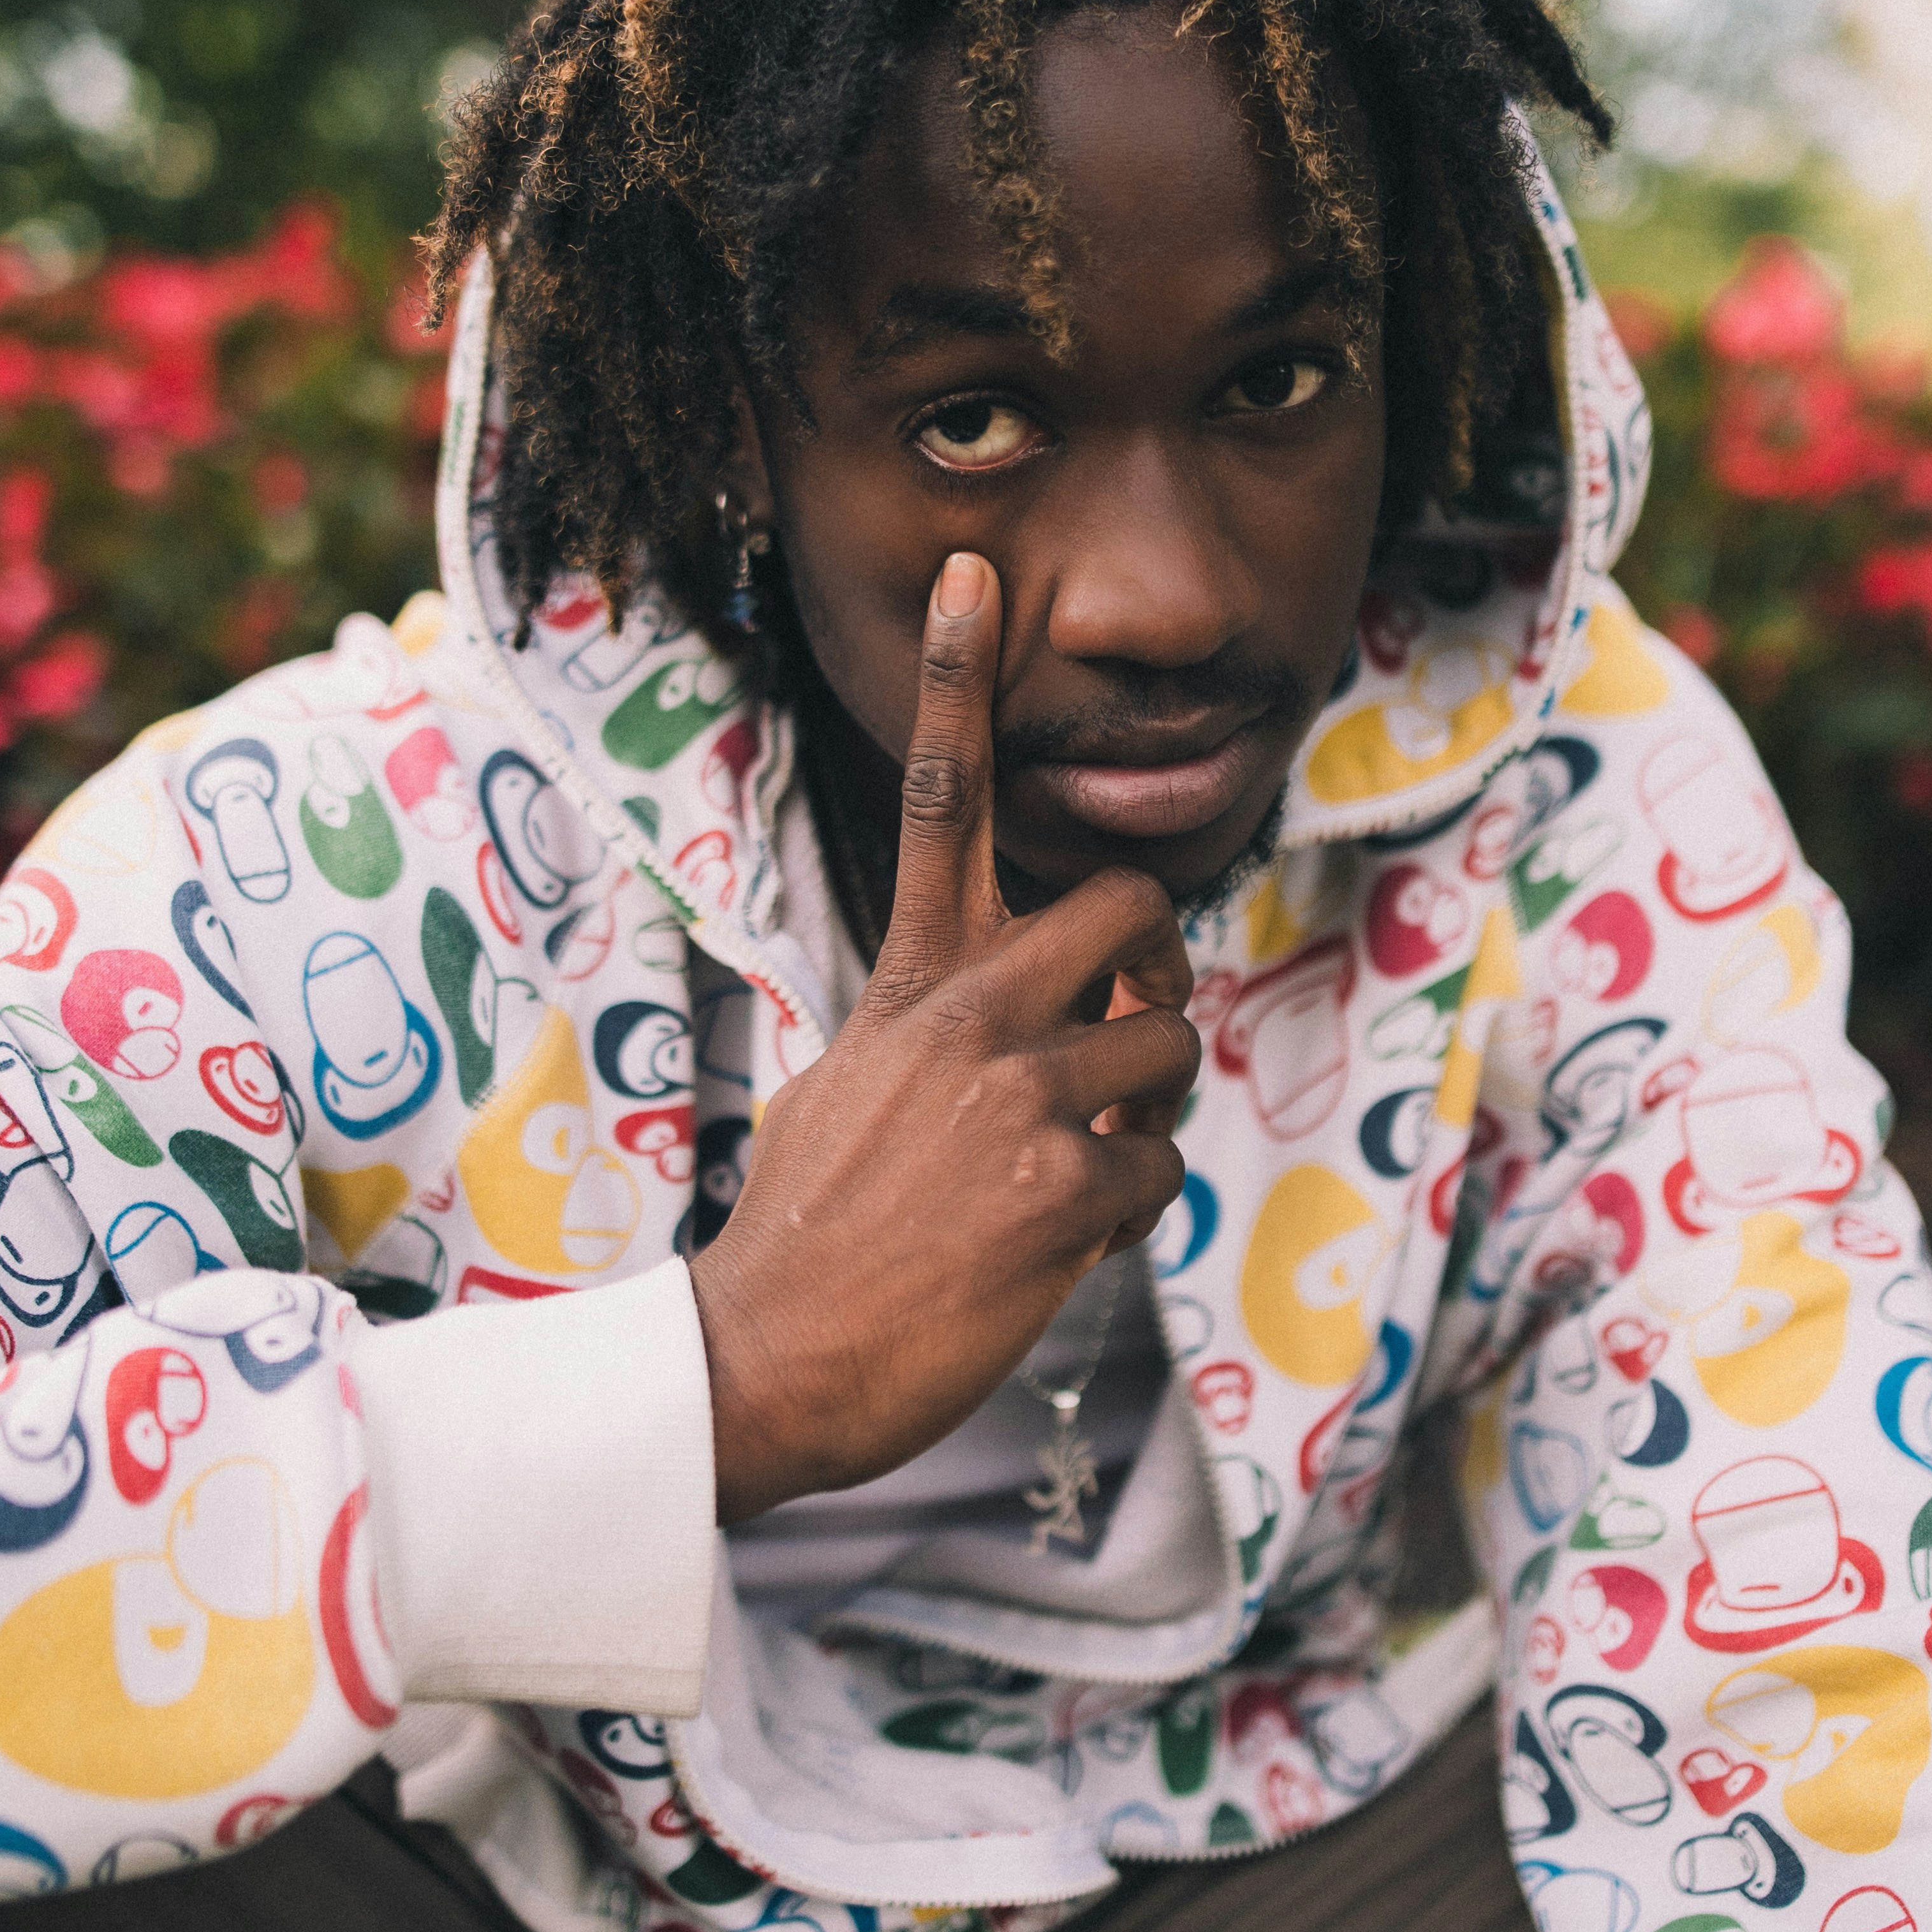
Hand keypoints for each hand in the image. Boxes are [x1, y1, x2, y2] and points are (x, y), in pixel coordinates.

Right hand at [689, 551, 1197, 1524]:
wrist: (765, 1360)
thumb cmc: (815, 1234)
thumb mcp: (861, 1088)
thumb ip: (951, 1033)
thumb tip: (1066, 1028)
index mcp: (910, 983)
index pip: (938, 799)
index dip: (956, 679)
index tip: (977, 571)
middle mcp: (966, 1017)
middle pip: (1128, 909)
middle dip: (1156, 973)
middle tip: (1129, 1036)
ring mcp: (1014, 1097)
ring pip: (1166, 1056)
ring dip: (1147, 1119)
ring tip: (1075, 1174)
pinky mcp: (1056, 1188)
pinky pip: (1156, 1172)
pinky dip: (1123, 1215)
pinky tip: (1053, 1249)